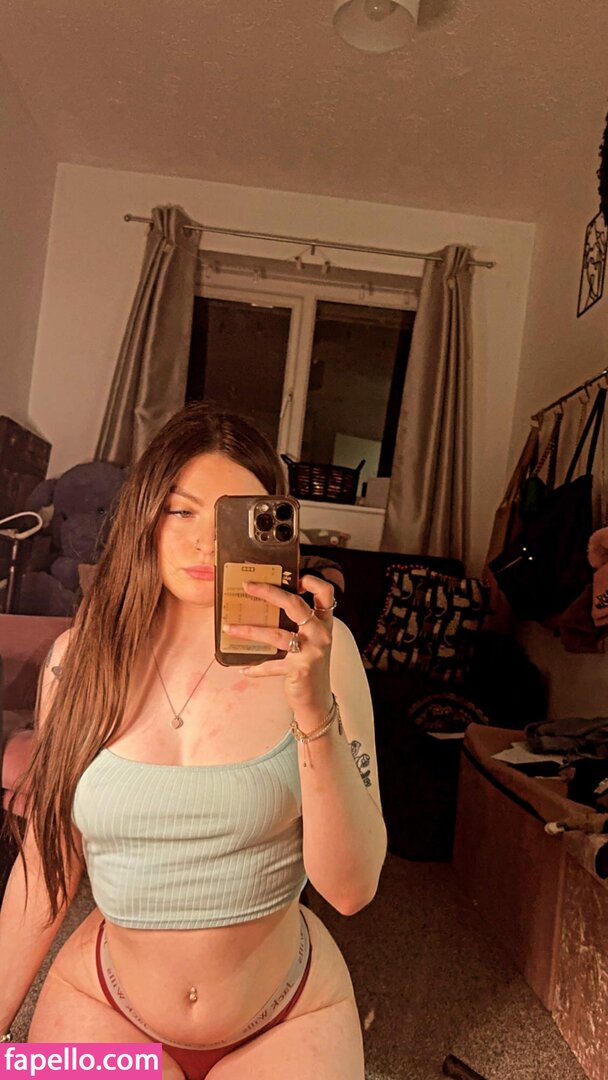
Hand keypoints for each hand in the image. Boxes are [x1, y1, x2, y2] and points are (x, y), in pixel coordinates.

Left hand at [223, 573, 335, 722]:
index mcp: (323, 623)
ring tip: (230, 628)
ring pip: (277, 634)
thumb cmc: (308, 665)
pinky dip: (255, 667)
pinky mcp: (300, 669)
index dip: (312, 581)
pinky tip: (243, 669)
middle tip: (248, 586)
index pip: (325, 594)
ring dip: (250, 630)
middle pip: (295, 605)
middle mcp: (321, 634)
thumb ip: (297, 623)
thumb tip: (264, 605)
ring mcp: (312, 651)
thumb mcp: (310, 640)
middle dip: (269, 592)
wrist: (317, 700)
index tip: (294, 577)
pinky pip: (271, 665)